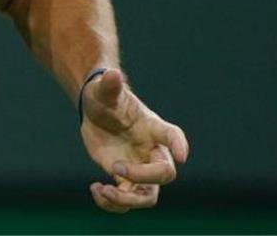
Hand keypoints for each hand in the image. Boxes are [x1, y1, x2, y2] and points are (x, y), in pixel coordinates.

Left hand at [80, 68, 189, 212]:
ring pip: (148, 196)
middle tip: (115, 167)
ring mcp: (140, 168)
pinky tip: (95, 189)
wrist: (96, 111)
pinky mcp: (125, 179)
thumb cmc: (105, 97)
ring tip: (103, 190)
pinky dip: (113, 203)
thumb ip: (110, 85)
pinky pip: (127, 201)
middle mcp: (151, 151)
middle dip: (142, 176)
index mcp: (152, 128)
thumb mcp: (104, 90)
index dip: (179, 146)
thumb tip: (112, 74)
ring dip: (128, 199)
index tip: (181, 156)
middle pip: (164, 174)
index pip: (173, 136)